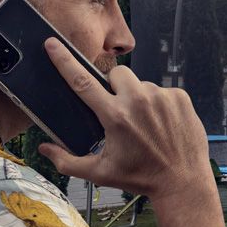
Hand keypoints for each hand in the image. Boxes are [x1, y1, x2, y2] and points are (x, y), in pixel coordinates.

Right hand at [35, 39, 213, 200]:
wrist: (183, 182)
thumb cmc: (141, 177)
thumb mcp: (100, 173)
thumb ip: (67, 162)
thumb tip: (44, 149)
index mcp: (115, 116)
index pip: (82, 81)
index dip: (64, 60)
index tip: (53, 44)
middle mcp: (138, 101)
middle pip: (115, 74)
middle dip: (112, 86)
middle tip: (117, 109)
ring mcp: (162, 97)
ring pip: (139, 83)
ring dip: (136, 96)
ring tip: (143, 123)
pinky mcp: (180, 97)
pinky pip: (161, 90)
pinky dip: (157, 102)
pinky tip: (160, 123)